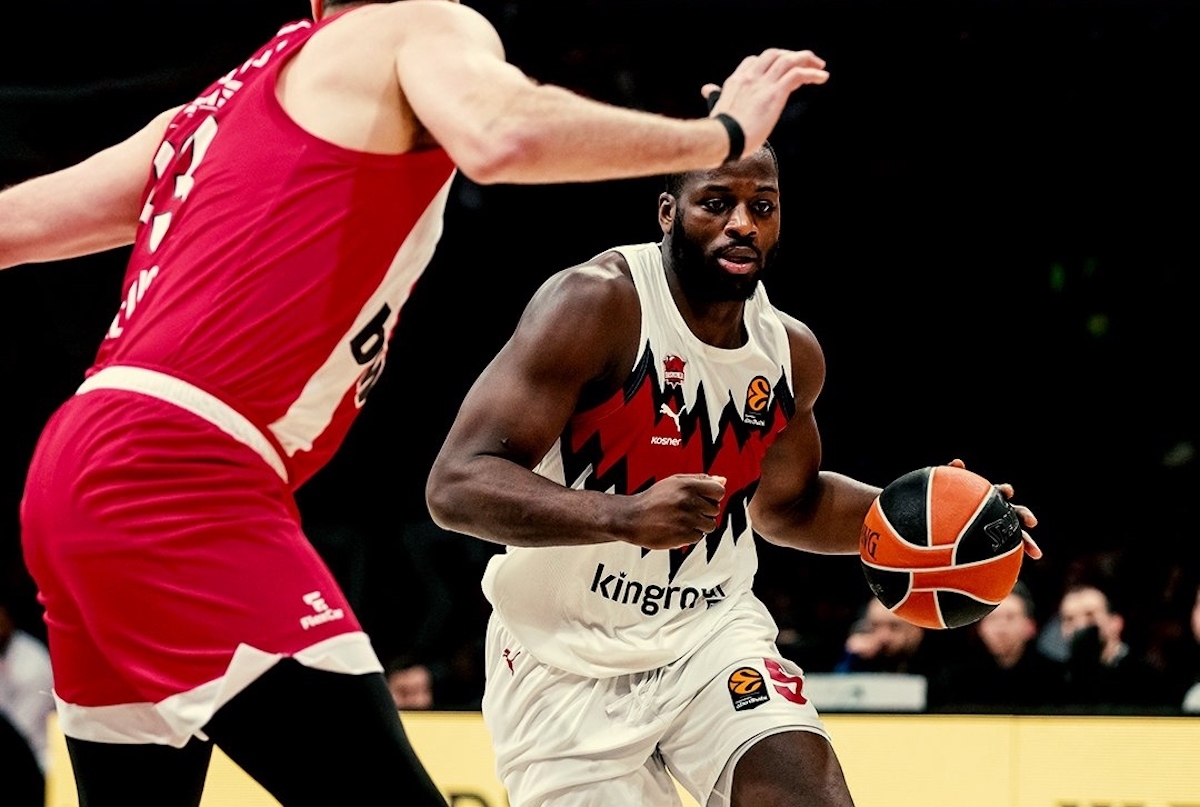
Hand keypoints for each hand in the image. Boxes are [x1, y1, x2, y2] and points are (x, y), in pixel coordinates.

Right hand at [620, 474, 726, 550]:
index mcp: (688, 485)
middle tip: (687, 510)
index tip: (704, 499)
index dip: (713, 496)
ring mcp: (687, 519)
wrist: (632, 518)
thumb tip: (723, 480)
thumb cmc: (653, 499)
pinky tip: (677, 528)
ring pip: (710, 525)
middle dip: (704, 511)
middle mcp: (688, 501)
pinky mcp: (684, 535)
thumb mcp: (675, 482)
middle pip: (715, 509)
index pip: (719, 491)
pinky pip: (699, 537)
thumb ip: (700, 480)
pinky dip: (690, 535)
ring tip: (682, 520)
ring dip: (699, 524)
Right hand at [701, 49, 828, 156]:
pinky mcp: (774, 93)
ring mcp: (763, 84)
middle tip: (805, 63)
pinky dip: (812, 73)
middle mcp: (750, 77)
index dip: (769, 62)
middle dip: (791, 56)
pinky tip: (823, 77)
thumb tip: (708, 89)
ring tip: (819, 66)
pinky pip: (797, 74)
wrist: (722, 139)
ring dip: (806, 60)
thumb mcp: (717, 108)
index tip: (780, 69)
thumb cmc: (719, 132)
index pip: (754, 61)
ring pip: (788, 60)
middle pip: (773, 55)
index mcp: (736, 81)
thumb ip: (715, 96)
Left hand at [948, 458, 1041, 559]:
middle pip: (1015, 513)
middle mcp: (997, 516)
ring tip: (1037, 553)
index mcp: (987, 502)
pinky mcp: (998, 550)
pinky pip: (1006, 558)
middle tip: (1032, 521)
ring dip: (1028, 543)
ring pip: (1017, 537)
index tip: (1008, 491)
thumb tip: (958, 461)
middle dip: (1024, 515)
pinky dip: (1011, 566)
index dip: (1004, 491)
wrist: (944, 538)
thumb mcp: (947, 495)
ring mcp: (999, 533)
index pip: (999, 493)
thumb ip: (951, 476)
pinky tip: (1013, 579)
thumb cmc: (946, 512)